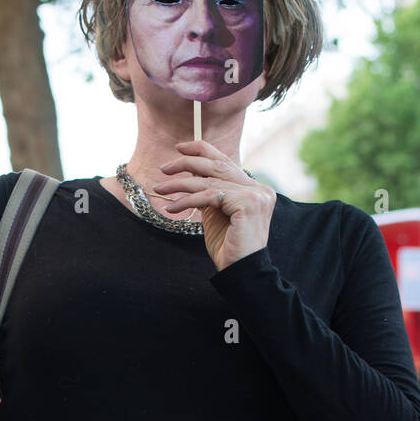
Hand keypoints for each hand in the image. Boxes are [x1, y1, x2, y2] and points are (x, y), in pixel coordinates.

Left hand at [154, 139, 276, 270]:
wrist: (240, 271)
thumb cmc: (227, 247)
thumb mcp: (215, 214)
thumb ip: (209, 193)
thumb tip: (189, 173)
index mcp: (254, 188)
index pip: (226, 161)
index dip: (203, 150)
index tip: (180, 149)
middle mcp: (259, 188)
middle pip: (217, 165)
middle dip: (187, 163)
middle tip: (164, 168)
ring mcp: (256, 195)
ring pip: (209, 181)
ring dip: (180, 184)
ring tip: (160, 188)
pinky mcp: (248, 203)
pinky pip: (209, 196)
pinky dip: (187, 200)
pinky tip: (172, 207)